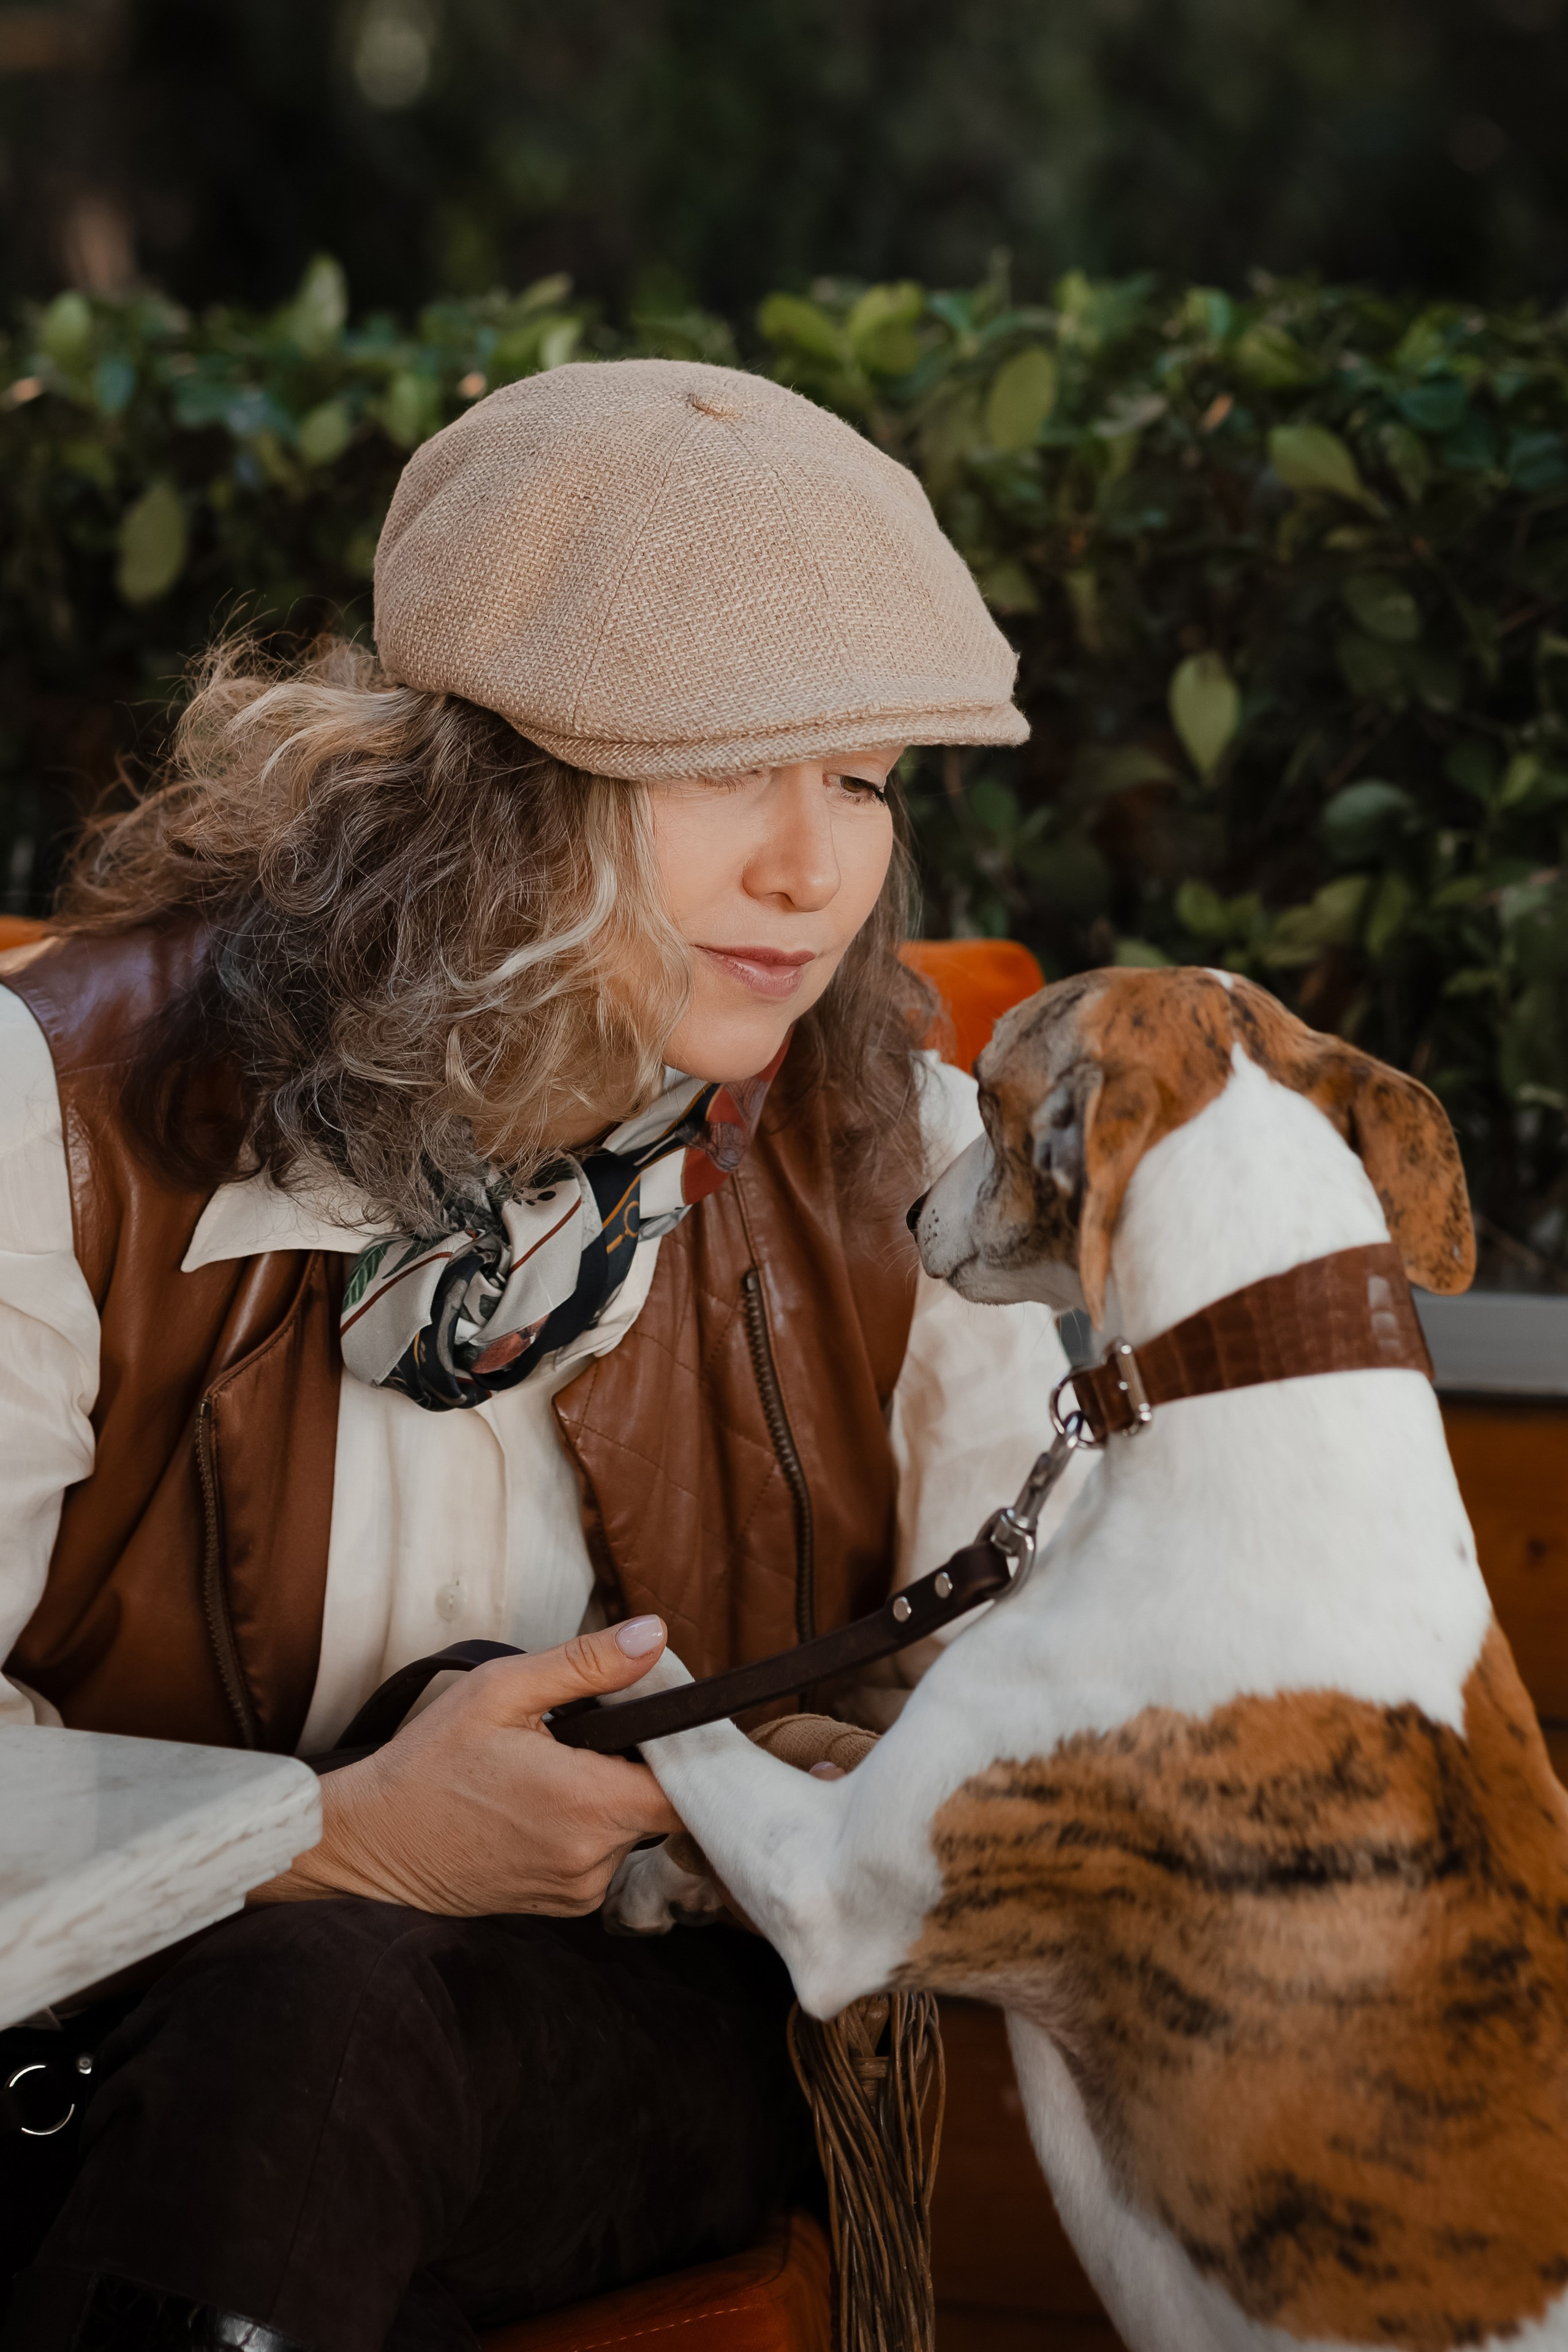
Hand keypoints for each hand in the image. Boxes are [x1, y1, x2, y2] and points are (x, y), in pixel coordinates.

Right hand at [249, 1618, 680, 1916]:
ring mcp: (579, 1889)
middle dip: (637, 1767)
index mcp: (586, 1803)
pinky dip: (588, 1829)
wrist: (375, 1842)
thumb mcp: (502, 1691)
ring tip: (554, 1771)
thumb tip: (654, 1636)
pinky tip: (542, 1807)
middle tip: (586, 1737)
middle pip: (661, 1807)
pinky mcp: (564, 1905)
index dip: (691, 1756)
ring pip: (632, 1830)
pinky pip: (603, 1858)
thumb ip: (588, 1664)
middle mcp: (592, 1857)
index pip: (687, 1791)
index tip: (670, 1729)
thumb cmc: (431, 1761)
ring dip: (610, 1798)